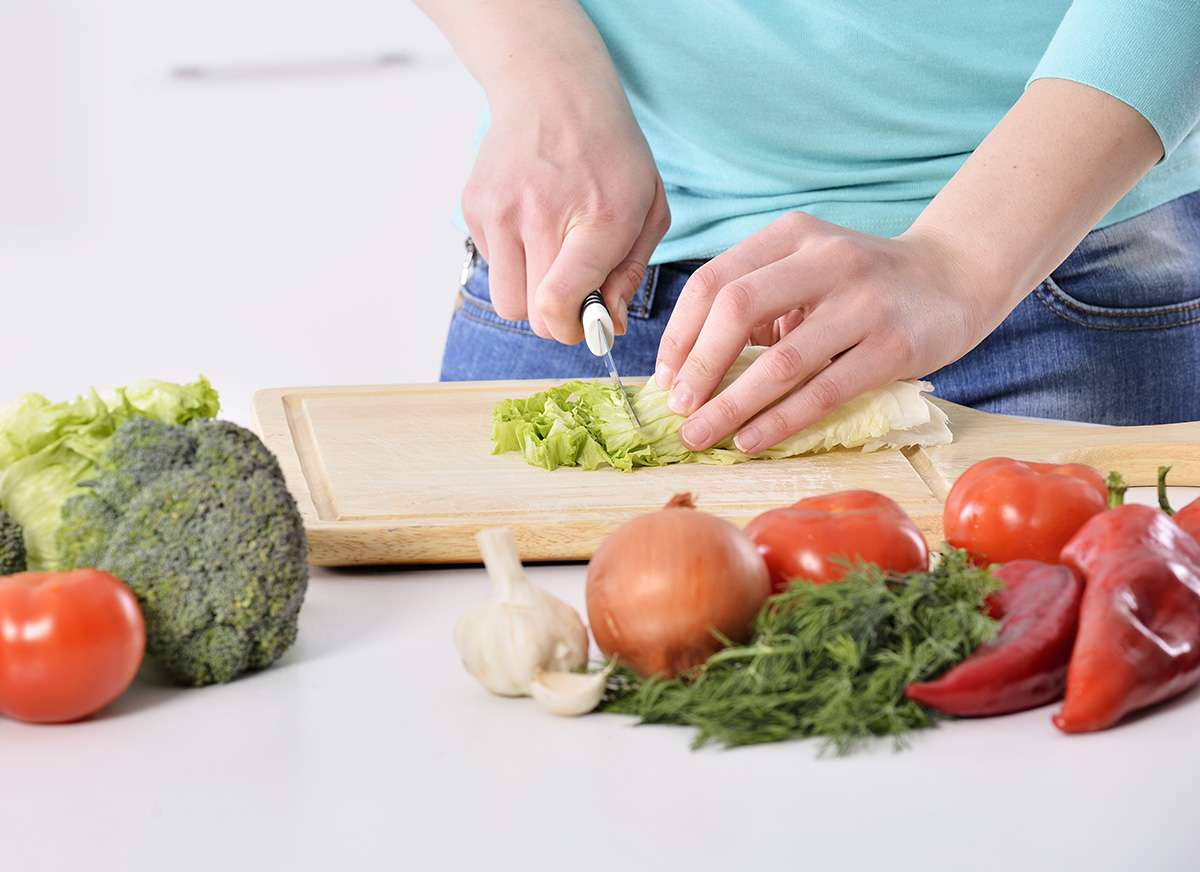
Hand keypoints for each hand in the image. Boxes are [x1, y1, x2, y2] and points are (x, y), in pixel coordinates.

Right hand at [462, 87, 668, 343]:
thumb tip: (606, 326)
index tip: (585, 324)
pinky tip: (530, 224)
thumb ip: (629, 273)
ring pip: (506, 301)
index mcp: (598, 219)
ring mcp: (500, 210)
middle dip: (556, 317)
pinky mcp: (475, 207)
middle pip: (533, 316)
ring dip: (530, 294)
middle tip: (573, 292)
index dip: (572, 330)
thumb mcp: (647, 207)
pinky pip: (491, 267)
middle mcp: (541, 215)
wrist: (552, 88)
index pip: (558, 303)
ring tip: (550, 257)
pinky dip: (512, 261)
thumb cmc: (610, 153)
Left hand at [654, 214, 1004, 452]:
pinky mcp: (894, 346)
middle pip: (736, 308)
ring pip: (779, 360)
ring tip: (701, 435)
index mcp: (792, 234)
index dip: (680, 334)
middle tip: (678, 410)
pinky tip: (751, 440)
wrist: (955, 277)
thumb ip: (758, 302)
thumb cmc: (862, 283)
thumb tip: (692, 367)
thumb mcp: (807, 268)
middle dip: (698, 366)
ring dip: (731, 404)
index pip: (714, 280)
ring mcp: (864, 302)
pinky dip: (779, 420)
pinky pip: (823, 391)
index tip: (664, 377)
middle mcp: (826, 258)